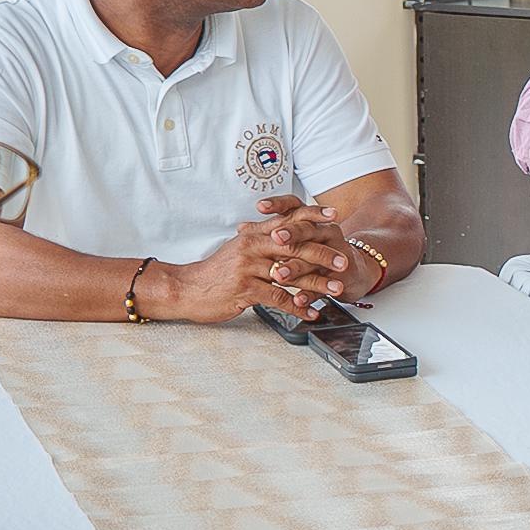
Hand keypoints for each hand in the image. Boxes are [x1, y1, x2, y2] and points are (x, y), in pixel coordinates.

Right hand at [157, 204, 348, 323]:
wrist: (186, 288)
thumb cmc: (214, 273)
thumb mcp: (237, 250)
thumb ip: (260, 242)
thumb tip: (281, 234)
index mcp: (252, 235)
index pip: (287, 220)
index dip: (312, 217)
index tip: (333, 217)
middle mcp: (252, 247)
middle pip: (294, 246)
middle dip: (322, 254)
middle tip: (343, 262)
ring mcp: (248, 268)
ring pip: (290, 274)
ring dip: (316, 283)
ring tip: (335, 289)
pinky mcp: (245, 289)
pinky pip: (278, 298)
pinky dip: (297, 307)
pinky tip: (310, 312)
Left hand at [250, 195, 375, 311]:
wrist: (350, 271)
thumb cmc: (317, 252)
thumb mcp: (295, 240)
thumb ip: (269, 234)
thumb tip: (242, 228)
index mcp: (311, 221)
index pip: (294, 206)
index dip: (278, 205)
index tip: (260, 206)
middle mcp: (325, 231)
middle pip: (306, 229)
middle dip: (290, 233)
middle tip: (275, 237)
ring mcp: (336, 252)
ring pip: (313, 259)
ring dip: (295, 268)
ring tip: (279, 275)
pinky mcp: (342, 275)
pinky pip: (324, 284)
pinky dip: (310, 293)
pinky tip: (298, 300)